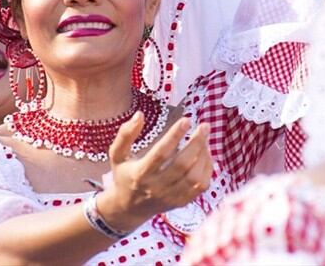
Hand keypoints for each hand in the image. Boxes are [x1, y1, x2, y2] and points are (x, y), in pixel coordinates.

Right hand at [97, 113, 211, 231]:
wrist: (128, 209)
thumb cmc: (124, 176)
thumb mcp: (117, 155)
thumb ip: (125, 134)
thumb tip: (140, 114)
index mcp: (140, 174)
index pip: (160, 153)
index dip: (174, 135)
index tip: (186, 120)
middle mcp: (156, 188)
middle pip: (182, 165)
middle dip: (197, 143)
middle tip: (205, 126)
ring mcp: (170, 197)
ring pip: (195, 177)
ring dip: (204, 155)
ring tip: (205, 139)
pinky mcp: (181, 202)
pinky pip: (201, 186)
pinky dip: (207, 168)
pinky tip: (205, 154)